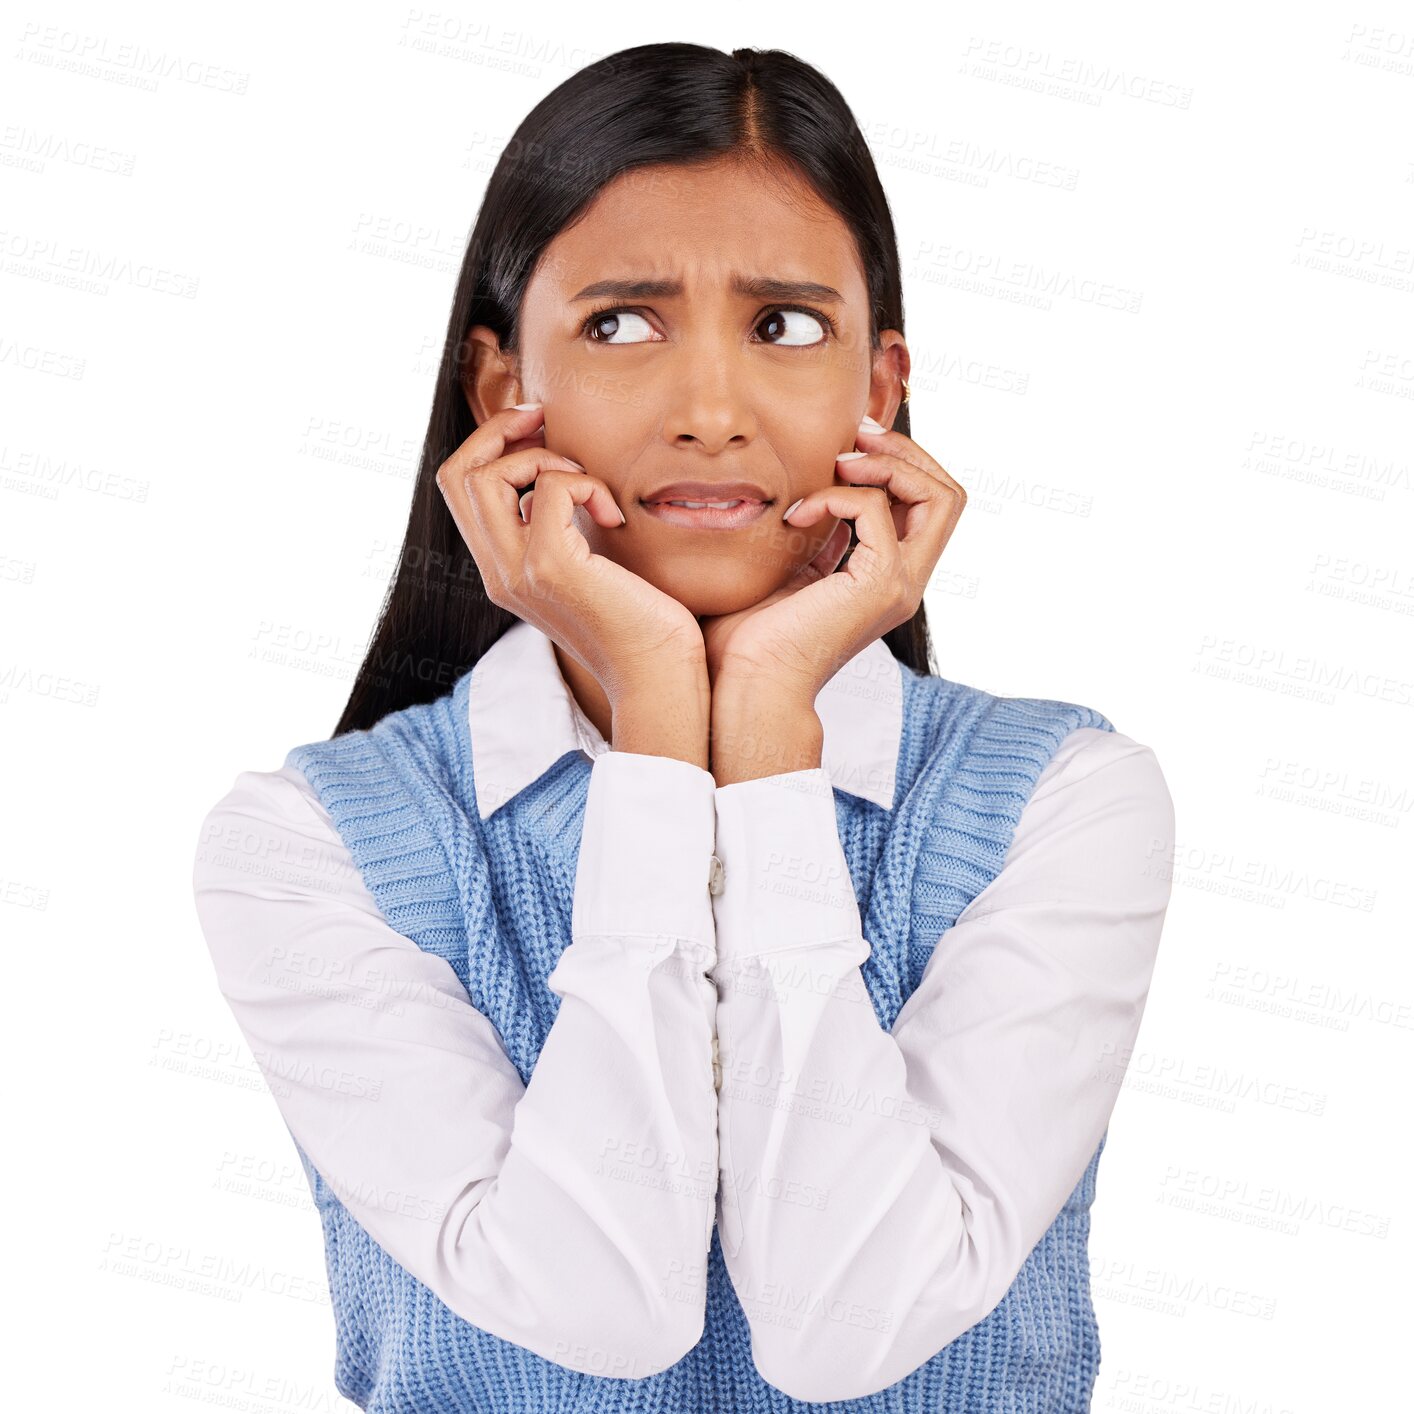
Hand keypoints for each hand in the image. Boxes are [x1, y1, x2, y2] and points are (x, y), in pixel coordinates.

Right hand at [435, 405, 707, 705]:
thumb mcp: (587, 564)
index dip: (488, 444)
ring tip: (587, 486)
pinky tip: (614, 515)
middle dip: (500, 430)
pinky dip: (585, 484)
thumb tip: (558, 468)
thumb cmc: (639, 622)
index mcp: (501, 571)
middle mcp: (498, 573)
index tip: (534, 425)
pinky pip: (548, 489)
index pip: (458, 489)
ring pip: (487, 476)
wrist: (657, 677)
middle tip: (545, 420)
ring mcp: (518, 572)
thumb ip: (560, 525)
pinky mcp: (551, 568)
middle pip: (456, 474)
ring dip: (543, 458)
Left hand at [701, 418, 965, 707]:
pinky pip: (877, 510)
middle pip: (949, 495)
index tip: (849, 447)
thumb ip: (817, 537)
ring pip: (939, 496)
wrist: (747, 687)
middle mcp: (905, 582)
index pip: (927, 507)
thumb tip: (815, 495)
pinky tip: (796, 516)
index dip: (900, 465)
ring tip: (835, 466)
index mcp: (888, 579)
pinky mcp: (879, 585)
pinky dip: (836, 495)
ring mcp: (900, 585)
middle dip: (906, 452)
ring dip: (886, 464)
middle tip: (854, 438)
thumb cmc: (751, 643)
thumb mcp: (790, 573)